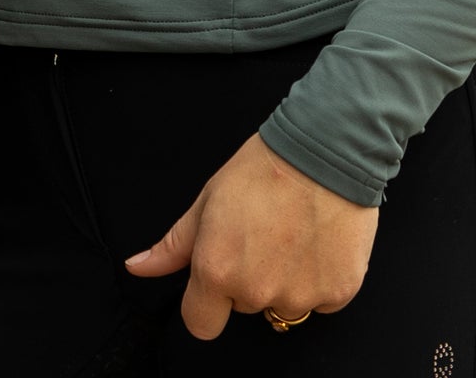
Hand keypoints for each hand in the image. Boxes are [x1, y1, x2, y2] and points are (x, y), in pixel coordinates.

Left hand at [123, 132, 377, 339]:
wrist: (325, 150)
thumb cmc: (264, 169)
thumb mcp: (207, 202)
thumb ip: (174, 246)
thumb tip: (138, 267)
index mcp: (217, 271)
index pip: (201, 324)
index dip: (206, 302)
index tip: (219, 277)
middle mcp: (257, 291)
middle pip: (244, 306)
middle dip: (249, 280)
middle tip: (262, 237)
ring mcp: (300, 295)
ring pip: (284, 305)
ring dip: (286, 282)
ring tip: (292, 236)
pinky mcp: (338, 292)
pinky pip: (322, 301)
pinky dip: (320, 278)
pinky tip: (318, 242)